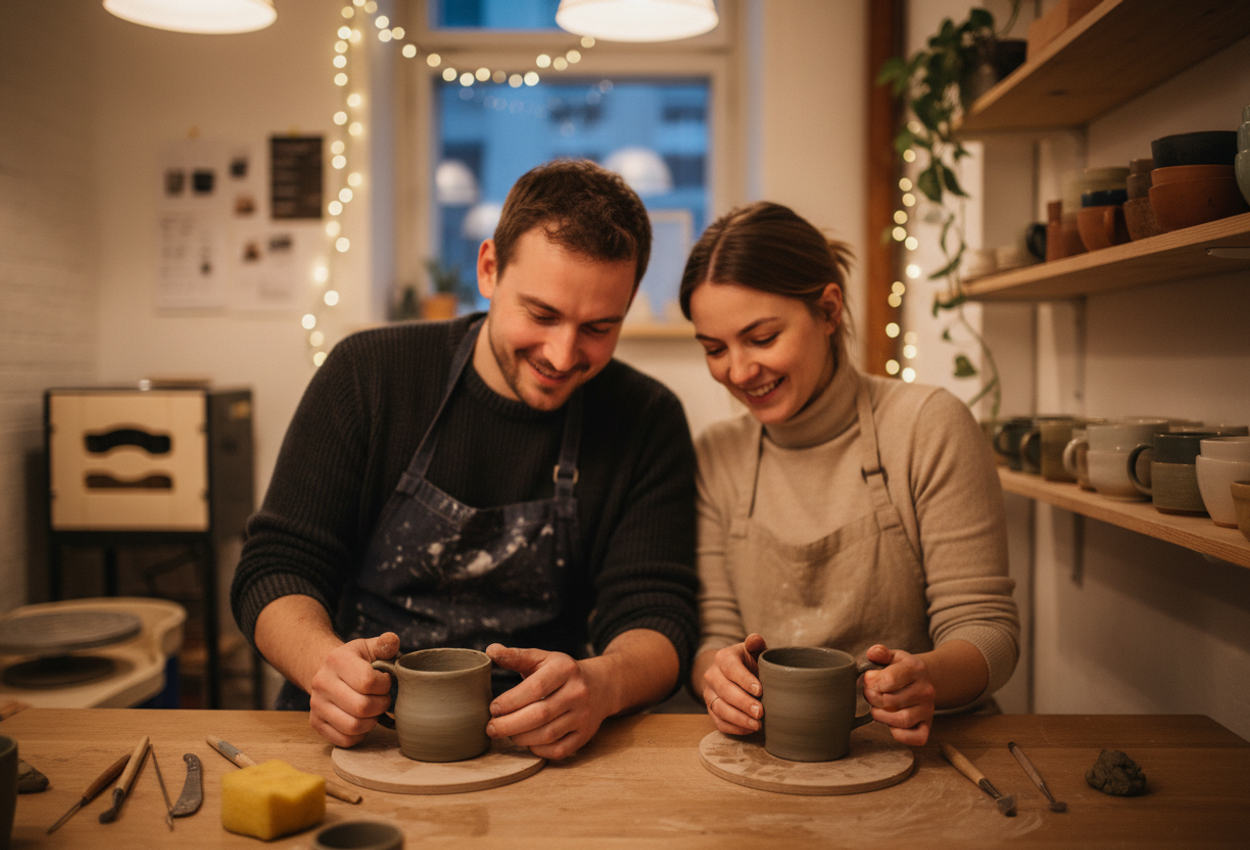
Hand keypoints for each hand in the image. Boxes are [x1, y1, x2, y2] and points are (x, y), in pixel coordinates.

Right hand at [307, 632, 399, 746]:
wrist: (329, 672)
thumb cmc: (357, 661)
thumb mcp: (369, 647)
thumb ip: (385, 644)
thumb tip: (393, 641)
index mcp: (337, 660)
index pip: (367, 682)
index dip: (384, 685)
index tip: (385, 681)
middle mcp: (322, 682)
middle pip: (361, 707)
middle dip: (381, 705)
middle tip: (383, 698)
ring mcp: (316, 704)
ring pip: (353, 726)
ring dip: (371, 722)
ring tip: (374, 710)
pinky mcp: (315, 722)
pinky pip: (344, 740)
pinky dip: (360, 735)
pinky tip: (363, 721)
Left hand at [484, 644, 610, 760]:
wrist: (600, 685)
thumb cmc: (562, 672)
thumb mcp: (542, 658)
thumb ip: (516, 656)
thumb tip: (490, 651)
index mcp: (565, 669)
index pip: (535, 688)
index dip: (510, 701)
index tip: (493, 708)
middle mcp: (577, 692)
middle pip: (540, 715)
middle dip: (509, 725)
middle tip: (491, 728)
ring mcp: (583, 715)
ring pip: (547, 735)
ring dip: (520, 738)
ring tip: (507, 733)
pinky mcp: (585, 735)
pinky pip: (559, 750)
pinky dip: (539, 750)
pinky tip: (527, 742)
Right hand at [701, 633, 766, 735]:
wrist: (732, 674)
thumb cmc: (748, 663)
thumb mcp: (752, 651)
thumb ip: (755, 645)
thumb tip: (755, 639)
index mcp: (723, 658)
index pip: (731, 669)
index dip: (744, 680)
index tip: (760, 690)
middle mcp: (712, 675)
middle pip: (725, 691)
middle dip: (743, 703)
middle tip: (761, 712)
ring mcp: (709, 693)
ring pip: (720, 708)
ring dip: (739, 718)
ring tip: (757, 724)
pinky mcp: (711, 709)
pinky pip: (719, 722)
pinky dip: (734, 728)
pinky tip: (750, 729)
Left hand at [861, 644, 935, 745]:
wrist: (923, 680)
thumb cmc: (901, 669)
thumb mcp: (892, 656)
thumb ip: (880, 653)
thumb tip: (872, 653)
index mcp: (916, 668)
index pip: (889, 678)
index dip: (871, 681)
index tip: (867, 679)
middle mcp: (926, 689)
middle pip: (891, 701)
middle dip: (872, 698)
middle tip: (868, 694)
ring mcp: (928, 709)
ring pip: (902, 719)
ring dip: (882, 716)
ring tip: (876, 708)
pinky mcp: (927, 725)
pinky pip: (916, 737)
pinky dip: (900, 735)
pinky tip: (891, 725)